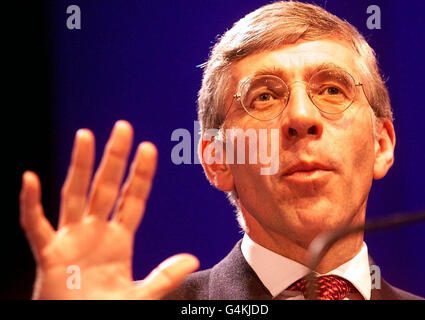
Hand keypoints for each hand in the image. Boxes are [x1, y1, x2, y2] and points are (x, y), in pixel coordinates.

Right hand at [19, 120, 198, 298]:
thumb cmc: (105, 311)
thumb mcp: (140, 295)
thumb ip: (165, 276)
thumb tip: (193, 259)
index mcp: (119, 240)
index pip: (132, 198)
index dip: (140, 174)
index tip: (149, 148)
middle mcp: (95, 233)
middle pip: (106, 187)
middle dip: (115, 158)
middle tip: (123, 127)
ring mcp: (71, 240)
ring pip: (75, 195)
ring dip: (80, 166)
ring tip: (86, 136)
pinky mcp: (48, 255)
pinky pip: (36, 225)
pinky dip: (30, 204)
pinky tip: (30, 179)